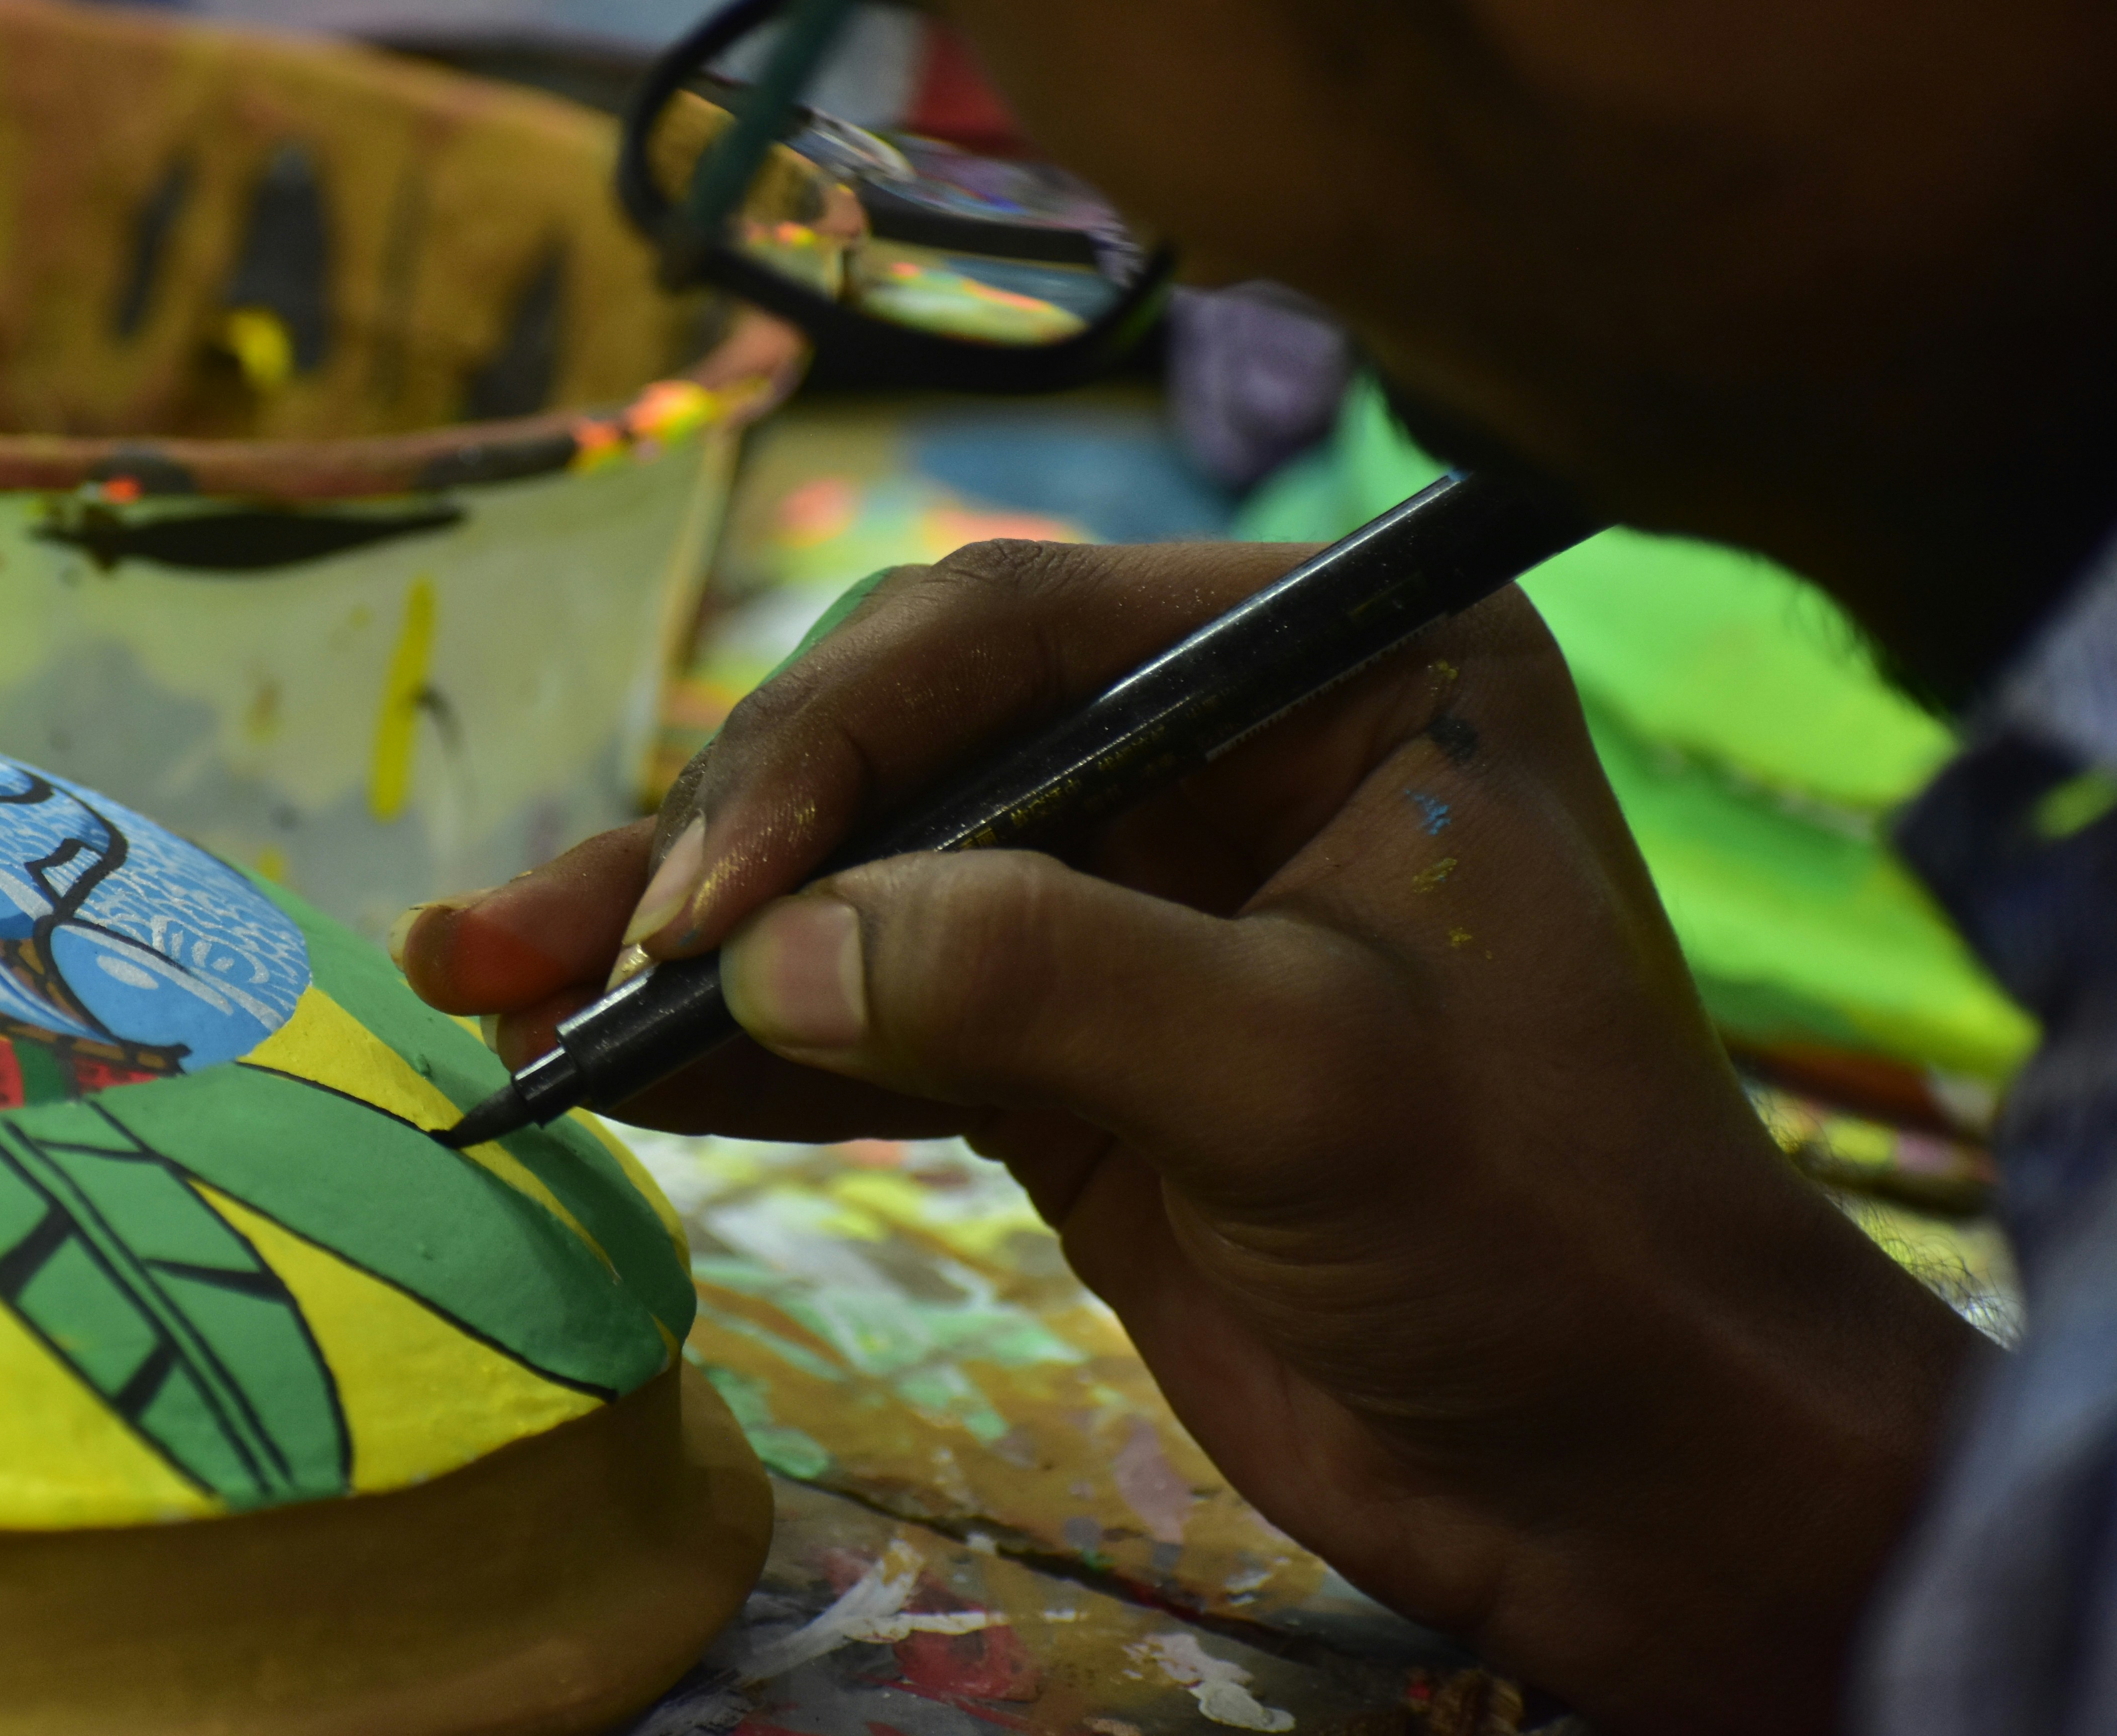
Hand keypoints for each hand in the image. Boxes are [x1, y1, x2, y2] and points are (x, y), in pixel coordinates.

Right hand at [396, 538, 1985, 1735]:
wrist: (1633, 1477)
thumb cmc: (1550, 1238)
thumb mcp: (1308, 1076)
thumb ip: (1037, 977)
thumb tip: (761, 945)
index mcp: (1326, 666)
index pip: (1019, 639)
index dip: (832, 749)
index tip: (705, 897)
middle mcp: (1219, 750)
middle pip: (911, 748)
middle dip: (726, 844)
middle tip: (564, 947)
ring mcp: (1133, 904)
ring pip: (867, 886)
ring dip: (685, 946)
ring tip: (483, 986)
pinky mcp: (1074, 1054)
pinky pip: (877, 1022)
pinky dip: (746, 1051)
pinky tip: (599, 1065)